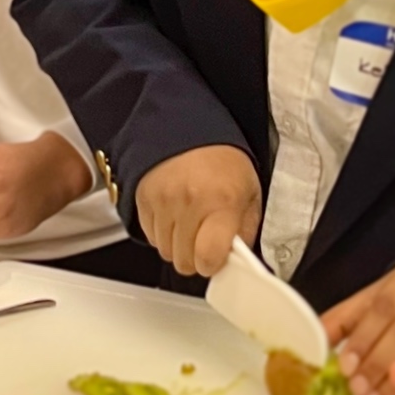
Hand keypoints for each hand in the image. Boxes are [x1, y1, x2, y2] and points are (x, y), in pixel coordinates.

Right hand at [135, 144, 260, 276]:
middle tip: (206, 240)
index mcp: (221, 202)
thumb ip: (245, 232)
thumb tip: (237, 262)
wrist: (191, 129)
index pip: (208, 257)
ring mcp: (163, 200)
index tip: (217, 258)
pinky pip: (150, 236)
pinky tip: (176, 216)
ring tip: (191, 224)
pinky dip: (163, 233)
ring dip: (178, 246)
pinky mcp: (143, 198)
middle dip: (196, 257)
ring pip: (165, 251)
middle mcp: (189, 202)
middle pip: (184, 261)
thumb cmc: (224, 162)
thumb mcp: (250, 195)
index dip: (213, 265)